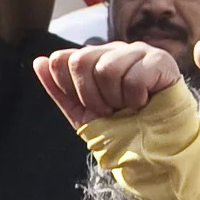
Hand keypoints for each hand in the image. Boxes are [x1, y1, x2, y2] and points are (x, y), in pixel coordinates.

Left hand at [32, 39, 182, 127]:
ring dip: (116, 98)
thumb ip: (60, 88)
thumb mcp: (83, 113)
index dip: (71, 89)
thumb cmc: (122, 129)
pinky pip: (134, 76)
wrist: (155, 148)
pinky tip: (145, 102)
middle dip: (91, 96)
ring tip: (129, 106)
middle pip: (80, 60)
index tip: (90, 106)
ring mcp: (137, 52)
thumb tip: (39, 61)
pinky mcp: (160, 60)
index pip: (62, 60)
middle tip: (110, 109)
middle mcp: (114, 50)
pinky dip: (136, 99)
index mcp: (94, 59)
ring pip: (107, 68)